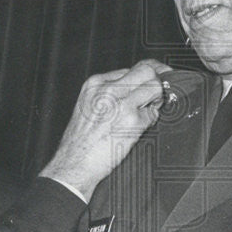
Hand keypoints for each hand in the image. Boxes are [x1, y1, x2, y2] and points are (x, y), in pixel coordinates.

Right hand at [41, 59, 169, 199]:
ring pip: (155, 87)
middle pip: (147, 70)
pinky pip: (153, 113)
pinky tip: (137, 129)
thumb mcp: (89, 105)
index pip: (133, 67)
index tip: (155, 81)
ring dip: (156, 100)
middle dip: (157, 82)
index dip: (147, 76)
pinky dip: (150, 120)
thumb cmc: (80, 140)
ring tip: (146, 112)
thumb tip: (138, 86)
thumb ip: (111, 92)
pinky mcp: (131, 121)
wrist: (73, 164)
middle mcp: (108, 89)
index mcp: (96, 83)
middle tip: (156, 96)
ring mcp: (121, 103)